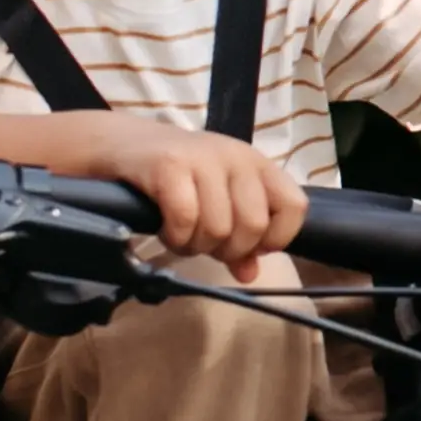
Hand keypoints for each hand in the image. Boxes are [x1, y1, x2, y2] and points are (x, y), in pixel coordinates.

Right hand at [51, 118, 306, 278]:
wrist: (125, 145)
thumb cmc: (180, 177)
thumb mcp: (217, 201)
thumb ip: (239, 239)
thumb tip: (250, 275)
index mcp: (258, 165)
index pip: (294, 207)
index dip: (275, 238)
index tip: (248, 248)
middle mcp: (237, 157)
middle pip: (253, 225)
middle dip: (228, 249)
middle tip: (205, 245)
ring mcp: (203, 159)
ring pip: (218, 227)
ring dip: (196, 245)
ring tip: (182, 236)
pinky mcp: (169, 166)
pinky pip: (185, 219)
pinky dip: (175, 237)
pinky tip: (166, 231)